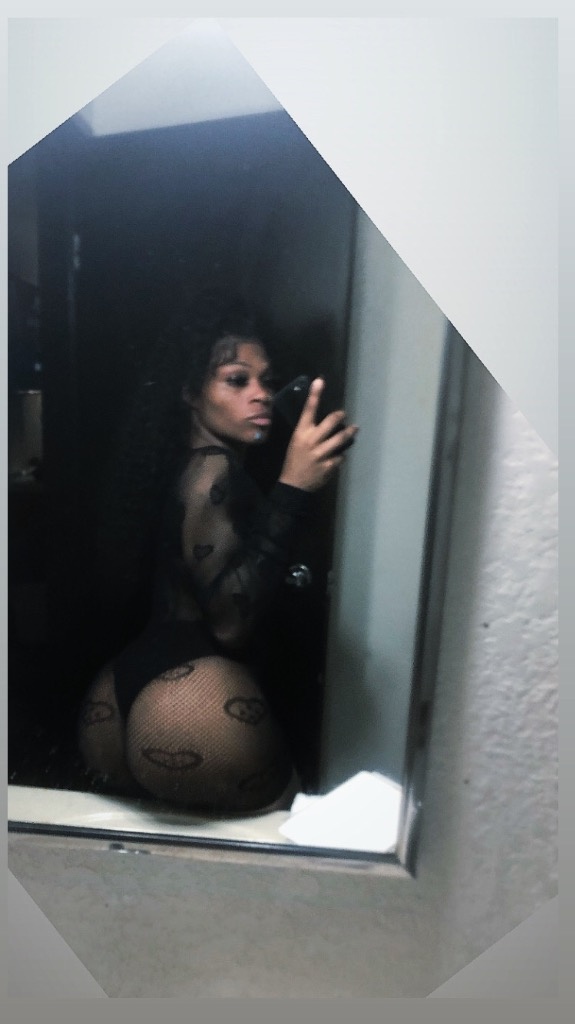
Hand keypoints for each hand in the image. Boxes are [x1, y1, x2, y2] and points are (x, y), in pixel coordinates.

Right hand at [278, 378, 358, 492]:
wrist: (293, 484)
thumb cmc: (294, 460)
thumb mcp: (296, 442)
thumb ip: (309, 432)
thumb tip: (326, 422)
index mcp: (301, 433)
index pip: (308, 410)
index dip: (315, 395)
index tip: (320, 381)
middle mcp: (311, 441)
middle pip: (330, 422)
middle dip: (339, 416)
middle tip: (343, 414)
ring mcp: (321, 454)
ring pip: (340, 439)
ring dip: (349, 432)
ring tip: (354, 428)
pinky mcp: (329, 465)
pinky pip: (340, 456)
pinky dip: (341, 455)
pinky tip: (339, 455)